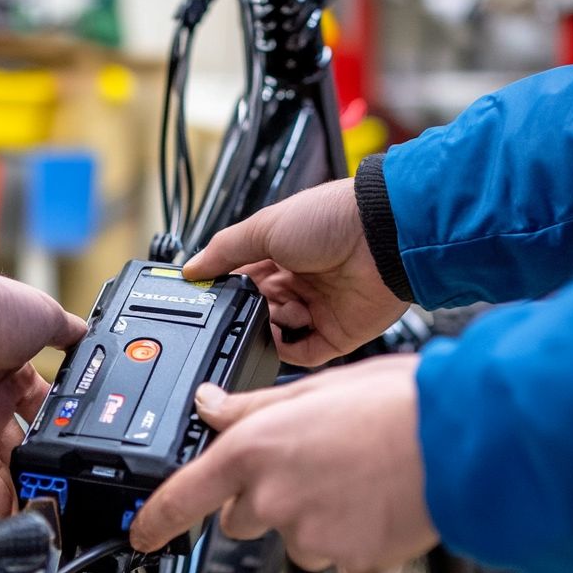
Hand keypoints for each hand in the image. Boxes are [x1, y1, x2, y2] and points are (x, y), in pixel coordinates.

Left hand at [0, 272, 86, 516]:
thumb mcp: (44, 316)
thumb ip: (70, 334)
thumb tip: (91, 338)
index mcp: (11, 372)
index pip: (43, 410)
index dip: (63, 428)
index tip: (83, 446)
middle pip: (23, 445)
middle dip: (45, 465)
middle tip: (70, 484)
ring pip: (3, 471)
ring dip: (27, 489)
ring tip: (54, 508)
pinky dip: (1, 503)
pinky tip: (25, 514)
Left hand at [129, 355, 437, 572]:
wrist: (460, 443)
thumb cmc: (396, 406)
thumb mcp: (313, 388)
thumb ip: (251, 405)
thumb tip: (209, 403)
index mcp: (254, 451)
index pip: (182, 496)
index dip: (155, 520)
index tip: (143, 532)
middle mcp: (272, 497)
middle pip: (241, 517)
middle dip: (263, 499)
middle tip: (310, 467)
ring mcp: (308, 534)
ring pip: (293, 536)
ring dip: (311, 517)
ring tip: (354, 479)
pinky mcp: (346, 560)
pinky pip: (336, 554)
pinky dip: (349, 534)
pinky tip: (374, 502)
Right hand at [184, 178, 407, 365]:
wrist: (382, 237)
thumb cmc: (333, 219)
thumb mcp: (264, 227)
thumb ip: (224, 251)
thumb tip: (191, 269)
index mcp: (281, 255)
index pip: (243, 282)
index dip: (227, 291)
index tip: (209, 297)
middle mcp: (299, 283)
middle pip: (257, 311)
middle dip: (247, 311)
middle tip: (245, 303)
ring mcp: (318, 309)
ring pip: (276, 334)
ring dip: (267, 327)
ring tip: (276, 309)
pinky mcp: (337, 334)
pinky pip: (303, 354)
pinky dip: (287, 351)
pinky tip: (280, 337)